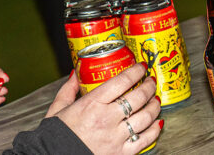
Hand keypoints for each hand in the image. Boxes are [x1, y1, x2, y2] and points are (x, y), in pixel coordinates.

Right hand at [47, 63, 161, 153]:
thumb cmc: (56, 135)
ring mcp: (116, 137)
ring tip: (155, 100)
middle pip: (138, 97)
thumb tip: (75, 73)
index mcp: (92, 104)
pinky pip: (145, 140)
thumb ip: (68, 89)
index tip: (141, 66)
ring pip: (145, 117)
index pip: (121, 81)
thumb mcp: (58, 108)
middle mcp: (107, 119)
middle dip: (149, 86)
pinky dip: (154, 130)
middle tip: (151, 81)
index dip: (136, 71)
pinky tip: (156, 123)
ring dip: (154, 106)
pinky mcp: (121, 153)